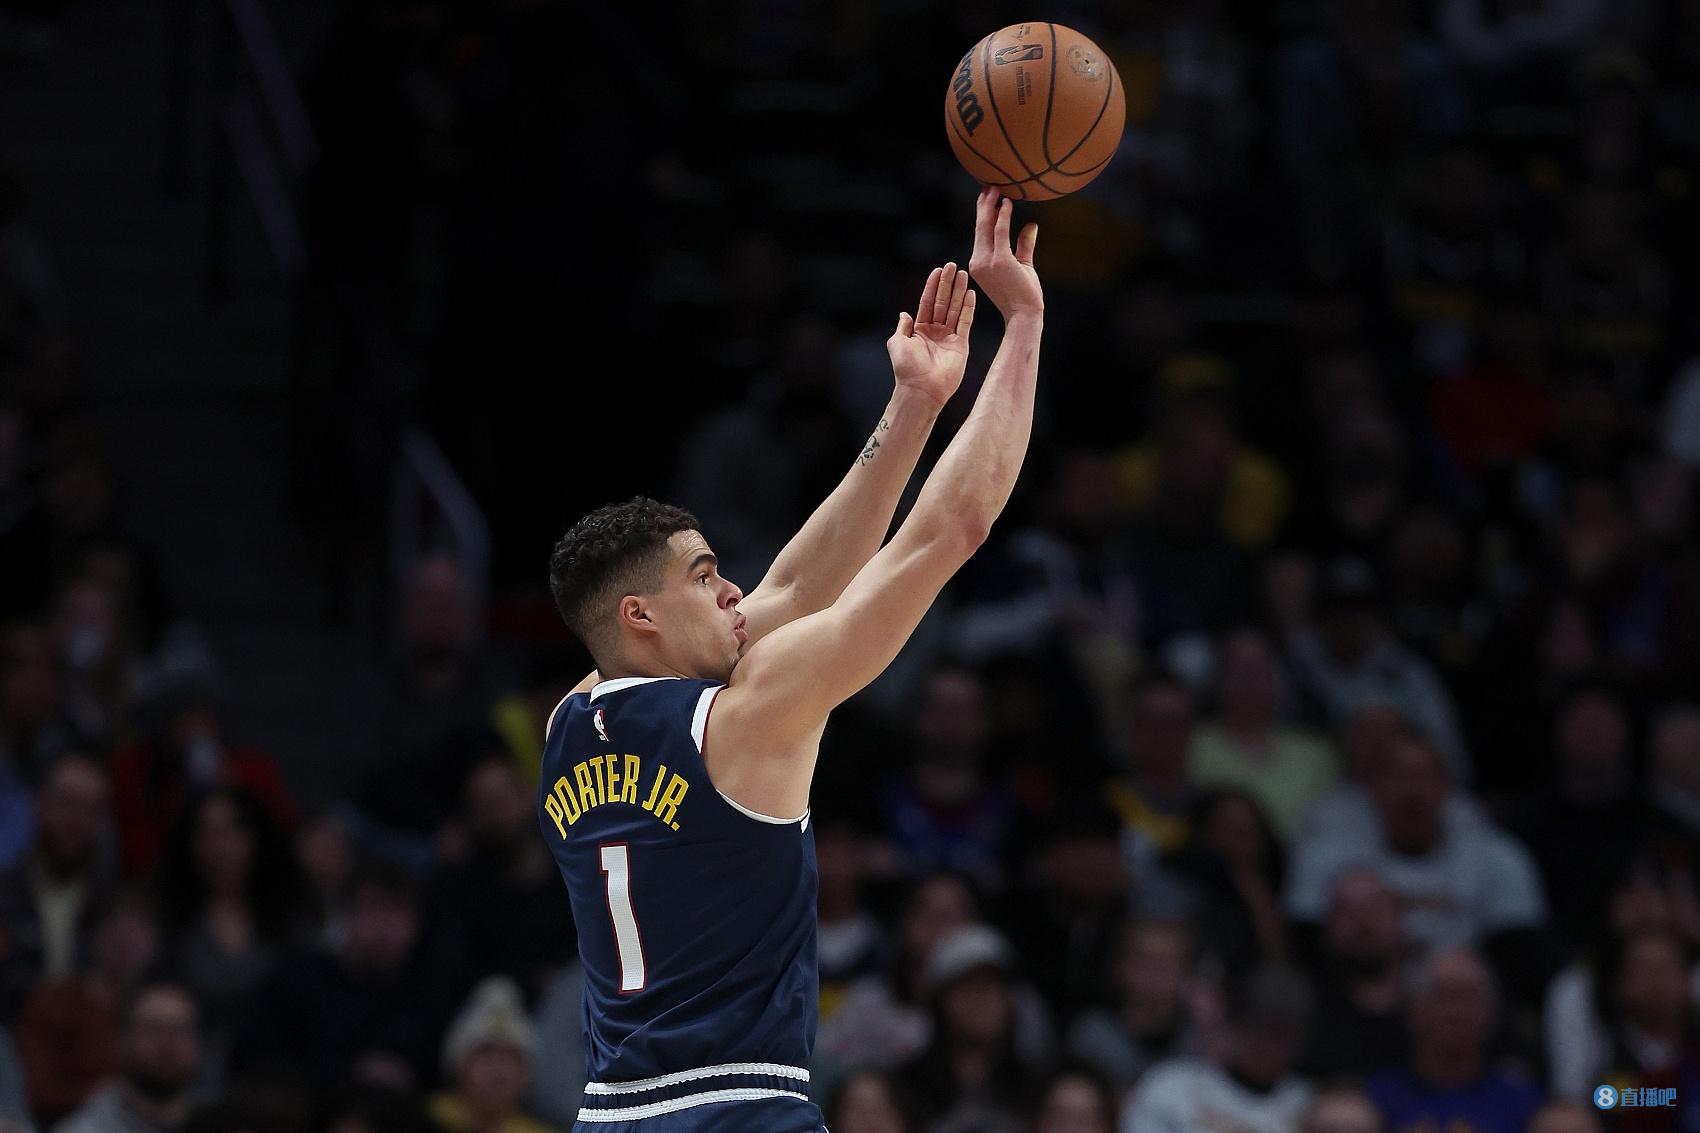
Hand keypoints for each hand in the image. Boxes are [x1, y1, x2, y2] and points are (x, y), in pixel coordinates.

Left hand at [886, 261, 975, 407]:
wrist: (921, 389)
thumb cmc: (906, 368)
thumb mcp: (896, 342)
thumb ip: (902, 327)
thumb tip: (904, 313)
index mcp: (919, 330)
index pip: (927, 302)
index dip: (932, 286)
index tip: (938, 270)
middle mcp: (935, 332)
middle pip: (943, 302)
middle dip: (948, 284)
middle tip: (953, 266)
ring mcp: (949, 338)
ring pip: (955, 309)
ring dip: (959, 291)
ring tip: (964, 274)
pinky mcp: (961, 345)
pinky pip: (965, 323)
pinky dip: (968, 309)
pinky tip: (971, 294)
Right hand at [967, 187, 1041, 318]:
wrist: (1024, 315)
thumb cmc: (1023, 295)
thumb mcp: (1023, 266)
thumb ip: (1025, 245)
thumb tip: (1031, 224)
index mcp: (979, 263)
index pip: (979, 233)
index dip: (983, 213)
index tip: (987, 196)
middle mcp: (978, 261)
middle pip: (979, 226)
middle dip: (983, 204)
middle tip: (989, 184)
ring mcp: (987, 262)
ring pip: (986, 226)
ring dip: (991, 205)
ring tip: (996, 187)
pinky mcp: (1000, 261)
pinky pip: (1000, 232)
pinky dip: (1003, 216)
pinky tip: (1008, 203)